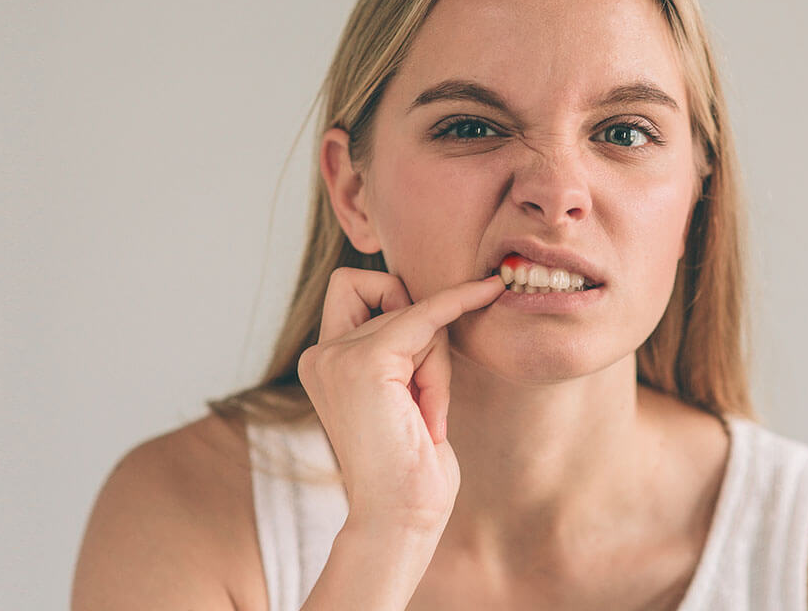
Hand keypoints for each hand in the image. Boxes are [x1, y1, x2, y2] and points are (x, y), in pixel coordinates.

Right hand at [298, 268, 504, 534]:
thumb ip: (398, 349)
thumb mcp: (400, 394)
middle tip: (425, 401)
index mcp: (323, 362)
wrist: (400, 518)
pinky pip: (427, 314)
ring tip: (426, 418)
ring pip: (415, 314)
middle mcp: (321, 355)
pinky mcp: (366, 362)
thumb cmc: (410, 467)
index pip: (353, 287)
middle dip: (426, 341)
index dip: (392, 293)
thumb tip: (429, 300)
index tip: (439, 302)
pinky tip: (486, 290)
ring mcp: (337, 357)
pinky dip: (459, 302)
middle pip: (392, 298)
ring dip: (437, 365)